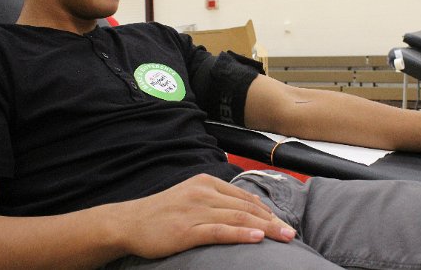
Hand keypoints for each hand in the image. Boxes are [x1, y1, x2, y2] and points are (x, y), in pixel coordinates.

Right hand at [113, 174, 295, 258]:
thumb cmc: (161, 212)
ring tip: (284, 237)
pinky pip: (219, 231)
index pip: (244, 197)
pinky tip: (257, 238)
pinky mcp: (187, 229)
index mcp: (206, 183)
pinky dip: (241, 234)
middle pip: (246, 207)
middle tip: (291, 232)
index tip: (281, 222)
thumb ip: (215, 199)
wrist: (130, 222)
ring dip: (265, 228)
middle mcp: (204, 193)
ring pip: (238, 218)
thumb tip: (244, 208)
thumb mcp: (190, 196)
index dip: (266, 210)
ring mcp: (196, 210)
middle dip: (272, 221)